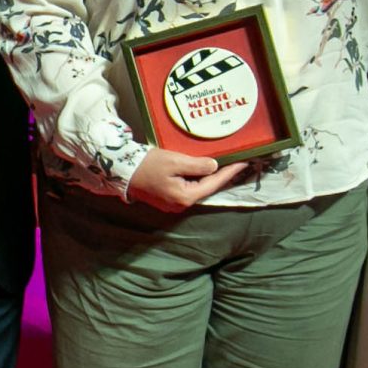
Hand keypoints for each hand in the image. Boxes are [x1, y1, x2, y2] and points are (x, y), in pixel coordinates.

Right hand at [127, 148, 245, 212]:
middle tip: (237, 162)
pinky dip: (198, 180)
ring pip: (199, 189)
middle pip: (207, 188)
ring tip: (225, 164)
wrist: (124, 172)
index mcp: (185, 197)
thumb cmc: (148, 165)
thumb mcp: (175, 161)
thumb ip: (197, 165)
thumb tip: (215, 166)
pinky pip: (190, 189)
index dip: (230, 172)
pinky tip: (204, 170)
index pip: (214, 183)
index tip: (244, 162)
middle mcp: (182, 205)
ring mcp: (175, 205)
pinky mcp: (169, 200)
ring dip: (210, 178)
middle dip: (222, 176)